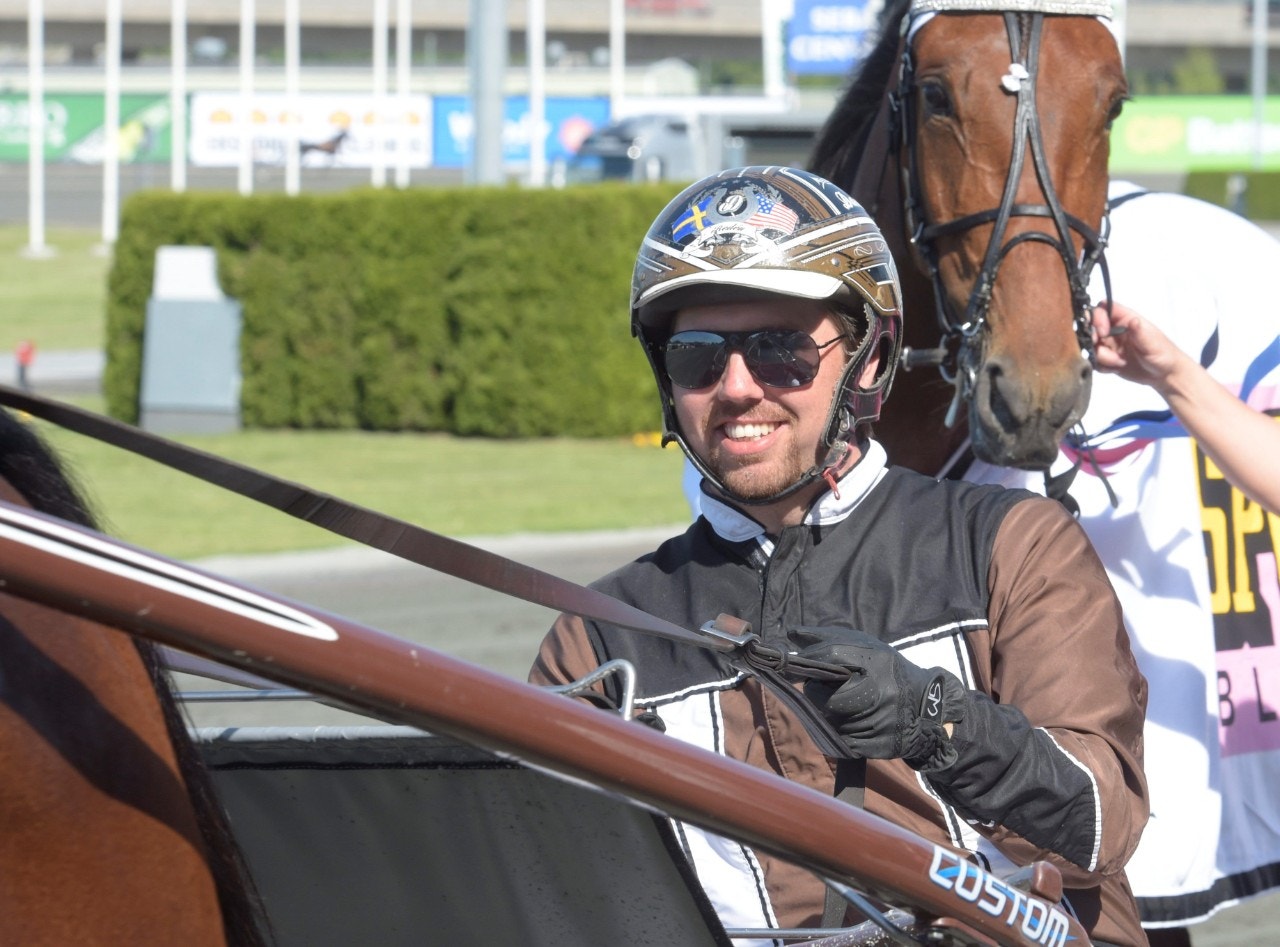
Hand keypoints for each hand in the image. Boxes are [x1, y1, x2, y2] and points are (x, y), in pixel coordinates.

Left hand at [788, 626, 964, 770]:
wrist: (927, 706)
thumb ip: (829, 639)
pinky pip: (840, 742)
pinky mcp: (879, 746)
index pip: (833, 655)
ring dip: (826, 714)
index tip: (796, 666)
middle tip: (821, 689)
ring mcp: (880, 721)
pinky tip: (849, 723)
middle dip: (816, 694)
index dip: (810, 661)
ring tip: (839, 705)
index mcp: (878, 660)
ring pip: (830, 721)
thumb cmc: (887, 672)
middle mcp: (881, 691)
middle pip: (825, 697)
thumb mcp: (867, 648)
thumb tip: (791, 633)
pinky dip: (837, 734)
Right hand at [1090, 301, 1186, 390]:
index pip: (1104, 309)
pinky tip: (1116, 369)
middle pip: (1091, 327)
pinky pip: (1094, 360)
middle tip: (1105, 352)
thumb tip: (1133, 320)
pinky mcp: (1106, 359)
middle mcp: (1114, 330)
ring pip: (1091, 346)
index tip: (1103, 333)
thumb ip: (1140, 332)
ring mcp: (1109, 345)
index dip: (1097, 318)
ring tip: (1119, 363)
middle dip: (1093, 339)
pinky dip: (1102, 366)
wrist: (1165, 375)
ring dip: (1102, 357)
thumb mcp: (1153, 343)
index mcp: (1125, 319)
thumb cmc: (1163, 354)